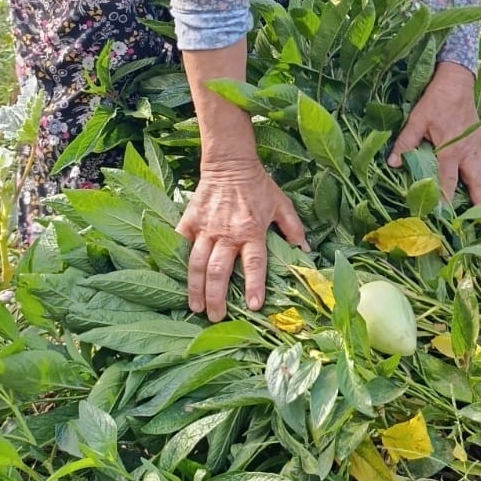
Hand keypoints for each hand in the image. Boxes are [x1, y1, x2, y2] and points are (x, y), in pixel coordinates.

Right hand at [176, 160, 306, 321]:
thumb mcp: (282, 204)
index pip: (254, 264)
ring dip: (195, 288)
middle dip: (216, 297)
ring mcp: (206, 228)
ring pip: (197, 263)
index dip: (254, 286)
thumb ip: (293, 228)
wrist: (230, 162)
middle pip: (219, 271)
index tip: (253, 306)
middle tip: (215, 317)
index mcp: (252, 231)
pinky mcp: (190, 220)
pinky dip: (176, 262)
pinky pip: (180, 244)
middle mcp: (228, 233)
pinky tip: (175, 279)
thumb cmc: (259, 185)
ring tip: (195, 307)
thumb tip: (306, 251)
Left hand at [387, 61, 480, 206]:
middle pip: (476, 184)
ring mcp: (478, 146)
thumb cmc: (435, 100)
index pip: (448, 184)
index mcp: (449, 151)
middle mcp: (467, 153)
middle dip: (476, 203)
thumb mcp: (416, 120)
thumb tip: (393, 163)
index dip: (446, 202)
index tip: (444, 218)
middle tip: (475, 221)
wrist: (456, 81)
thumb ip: (405, 143)